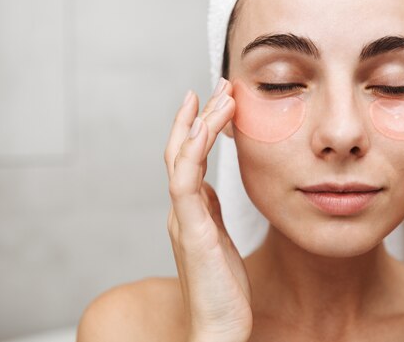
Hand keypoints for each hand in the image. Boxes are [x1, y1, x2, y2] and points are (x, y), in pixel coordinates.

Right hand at [164, 79, 251, 341]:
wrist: (218, 327)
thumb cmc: (222, 288)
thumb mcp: (219, 239)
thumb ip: (210, 212)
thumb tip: (210, 186)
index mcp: (190, 210)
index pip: (189, 158)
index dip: (199, 127)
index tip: (218, 101)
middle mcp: (181, 209)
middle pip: (181, 150)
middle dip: (198, 115)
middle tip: (220, 85)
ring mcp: (182, 218)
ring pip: (181, 158)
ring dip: (199, 123)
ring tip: (221, 96)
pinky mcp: (190, 231)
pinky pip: (185, 182)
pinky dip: (192, 151)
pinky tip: (205, 128)